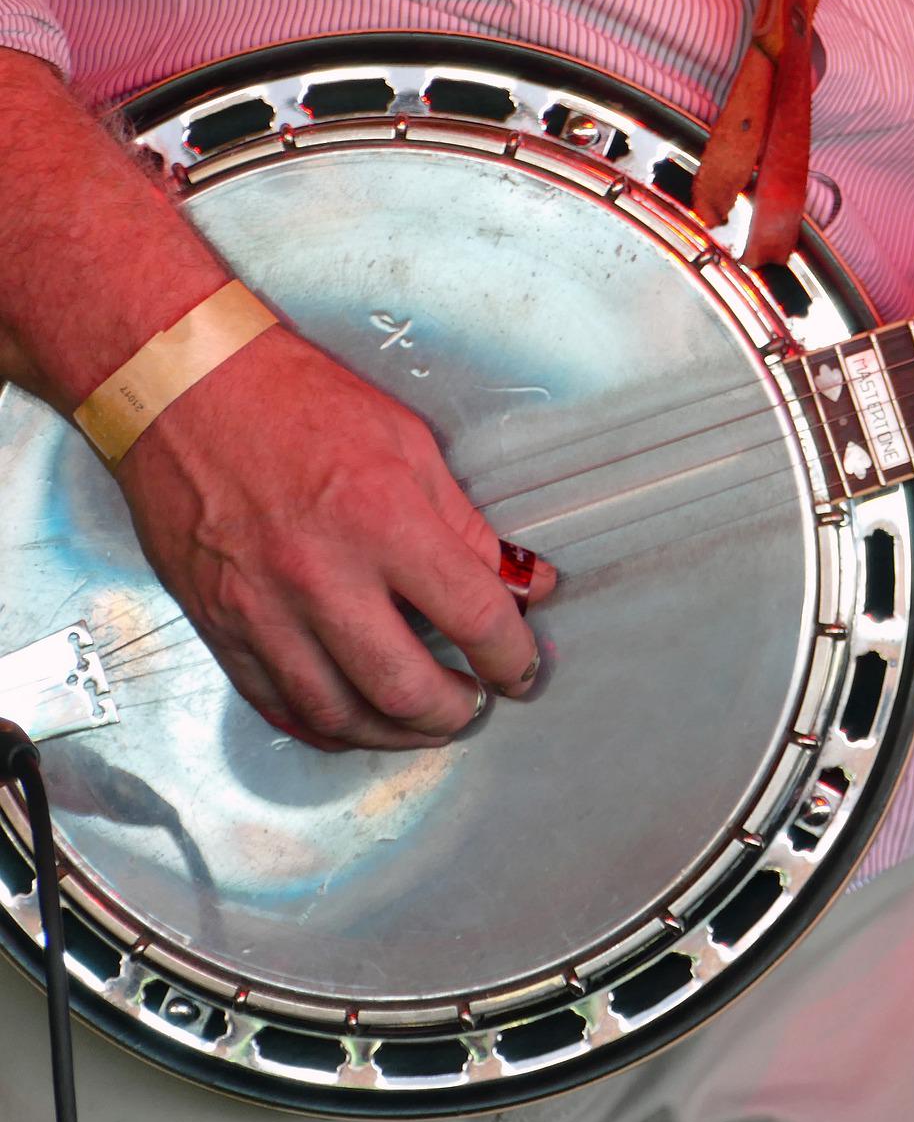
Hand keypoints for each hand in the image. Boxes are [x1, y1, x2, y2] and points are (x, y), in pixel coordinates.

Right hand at [115, 325, 556, 750]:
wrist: (182, 388)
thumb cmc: (298, 403)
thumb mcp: (410, 447)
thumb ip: (468, 527)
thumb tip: (523, 583)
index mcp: (383, 523)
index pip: (474, 618)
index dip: (513, 657)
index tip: (522, 668)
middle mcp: (322, 576)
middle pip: (407, 688)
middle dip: (457, 710)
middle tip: (476, 702)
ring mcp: (264, 608)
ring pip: (340, 714)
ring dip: (396, 733)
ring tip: (425, 720)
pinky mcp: (220, 624)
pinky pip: (278, 704)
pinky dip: (328, 727)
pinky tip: (358, 720)